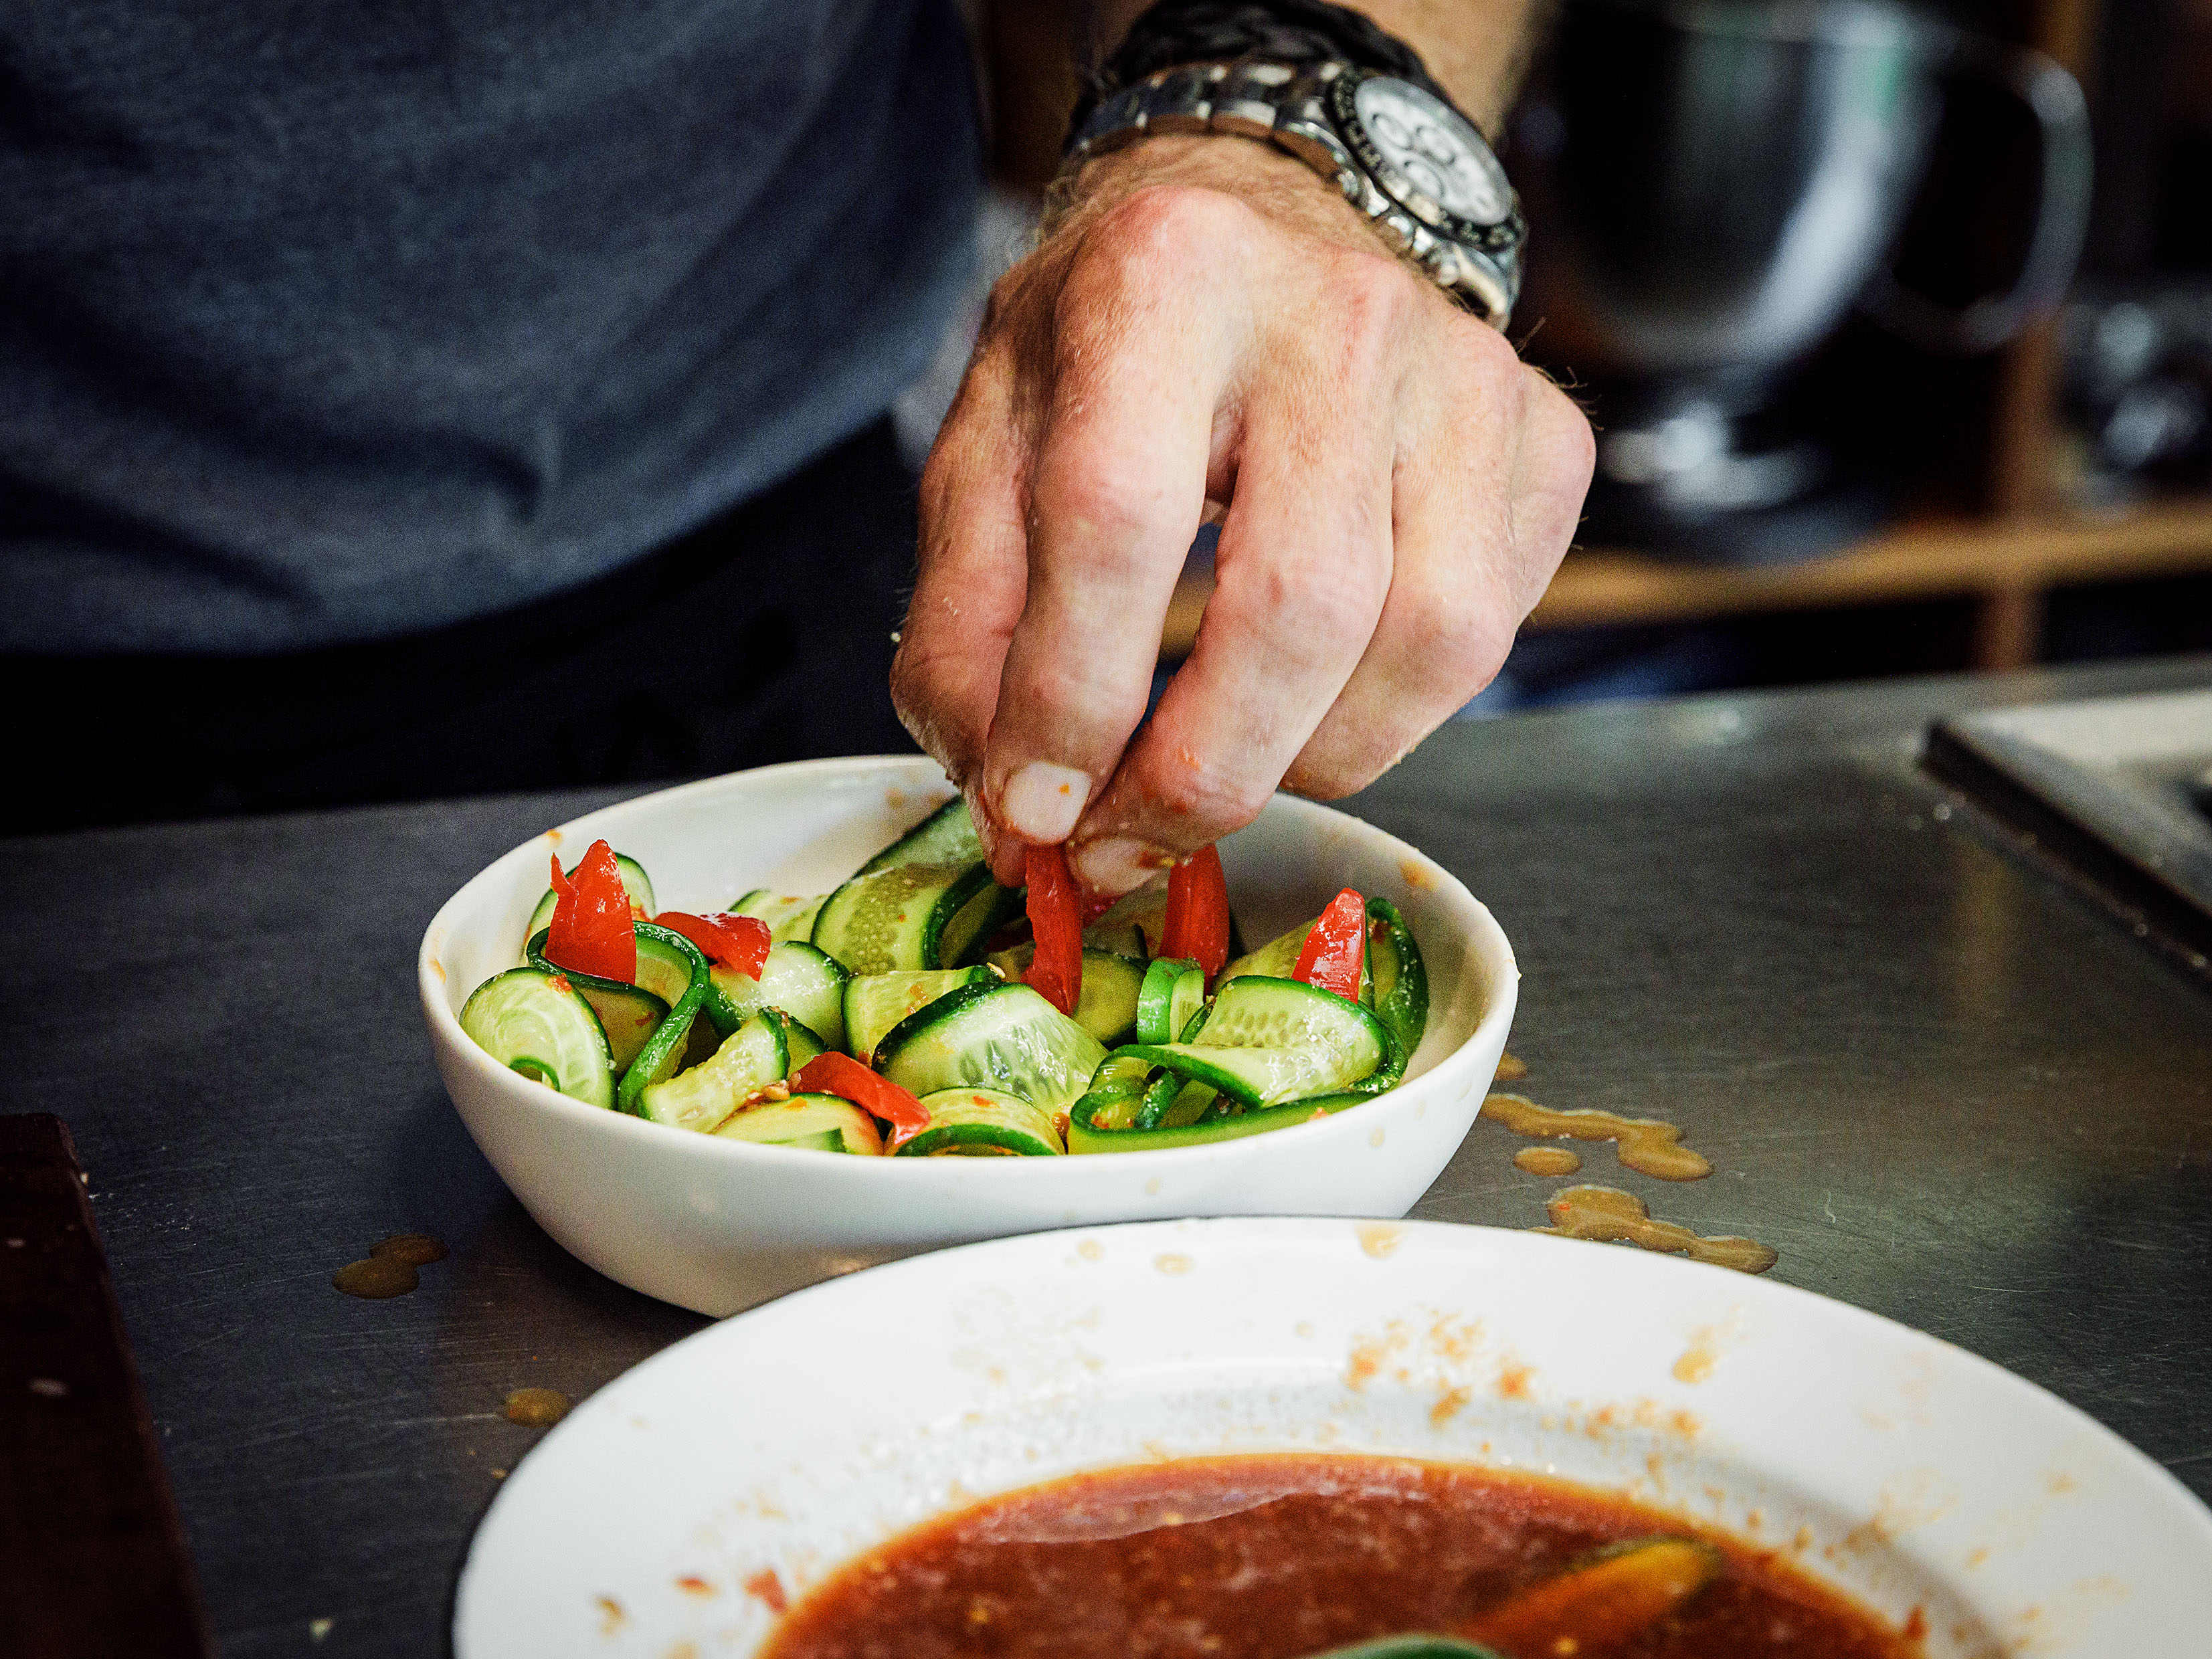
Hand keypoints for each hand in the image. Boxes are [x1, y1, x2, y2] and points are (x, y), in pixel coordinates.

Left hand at [891, 134, 1593, 892]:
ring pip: (1426, 646)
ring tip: (1220, 768)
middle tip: (1127, 841)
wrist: (1270, 224)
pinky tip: (1312, 695)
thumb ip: (967, 622)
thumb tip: (1015, 806)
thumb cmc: (1118, 347)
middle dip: (1201, 774)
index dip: (1072, 701)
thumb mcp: (989, 444)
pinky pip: (1490, 643)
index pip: (1117, 526)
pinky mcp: (1546, 444)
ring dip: (1307, 763)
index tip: (1038, 809)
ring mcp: (1469, 378)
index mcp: (1167, 277)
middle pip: (1297, 607)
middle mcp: (1340, 313)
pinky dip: (1388, 717)